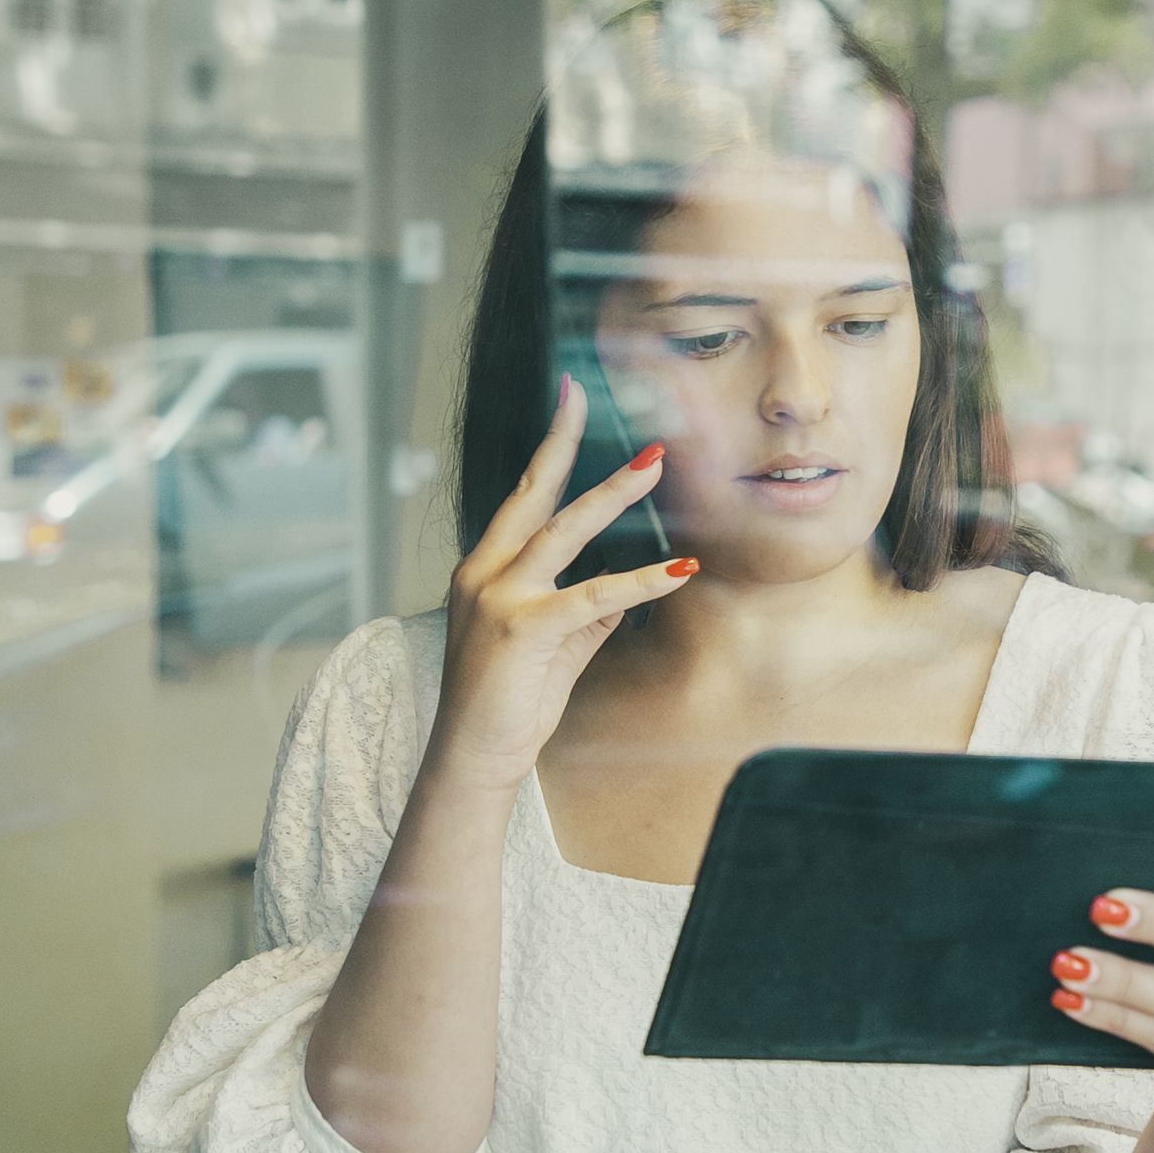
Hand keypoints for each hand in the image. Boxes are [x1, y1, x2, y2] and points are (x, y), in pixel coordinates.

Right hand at [429, 374, 698, 792]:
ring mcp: (498, 597)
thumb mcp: (557, 645)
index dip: (550, 449)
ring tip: (653, 465)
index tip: (569, 400)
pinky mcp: (522, 629)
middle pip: (533, 493)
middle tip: (588, 394)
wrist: (474, 758)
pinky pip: (593, 595)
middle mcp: (485, 573)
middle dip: (564, 442)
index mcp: (487, 569)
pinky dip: (642, 580)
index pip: (523, 497)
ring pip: (563, 531)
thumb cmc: (510, 702)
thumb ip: (588, 611)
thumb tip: (625, 585)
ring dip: (612, 495)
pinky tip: (679, 568)